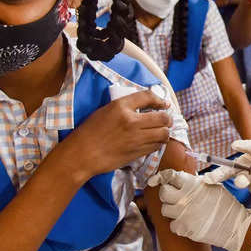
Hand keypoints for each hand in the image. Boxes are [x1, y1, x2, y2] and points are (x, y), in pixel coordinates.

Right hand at [54, 90, 171, 182]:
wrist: (82, 154)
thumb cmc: (90, 131)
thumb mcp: (106, 110)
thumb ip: (125, 106)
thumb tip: (145, 106)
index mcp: (121, 106)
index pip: (148, 96)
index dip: (160, 100)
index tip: (164, 104)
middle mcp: (132, 121)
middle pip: (163, 118)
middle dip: (167, 118)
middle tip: (166, 120)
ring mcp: (136, 138)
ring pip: (164, 133)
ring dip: (165, 132)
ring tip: (161, 132)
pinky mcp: (137, 152)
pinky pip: (156, 146)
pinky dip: (158, 143)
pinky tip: (153, 141)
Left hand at [152, 169, 250, 250]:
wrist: (235, 226)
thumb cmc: (226, 204)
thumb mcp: (213, 186)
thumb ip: (196, 183)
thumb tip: (182, 180)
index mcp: (192, 184)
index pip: (170, 176)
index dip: (165, 177)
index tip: (161, 180)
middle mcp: (185, 197)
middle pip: (163, 192)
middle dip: (167, 194)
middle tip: (175, 197)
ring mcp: (183, 214)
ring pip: (164, 210)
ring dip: (171, 210)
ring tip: (182, 210)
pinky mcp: (183, 228)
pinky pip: (172, 225)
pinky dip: (178, 225)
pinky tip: (187, 222)